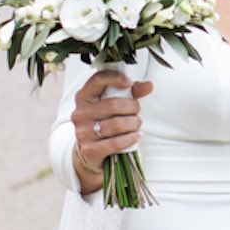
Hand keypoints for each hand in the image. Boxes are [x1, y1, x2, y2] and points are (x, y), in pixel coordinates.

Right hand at [69, 69, 154, 191]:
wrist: (89, 151)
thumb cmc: (103, 122)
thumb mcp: (113, 104)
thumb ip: (130, 93)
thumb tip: (148, 85)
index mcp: (84, 97)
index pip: (98, 80)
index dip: (116, 78)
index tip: (129, 83)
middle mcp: (81, 113)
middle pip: (113, 105)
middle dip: (132, 107)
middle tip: (136, 111)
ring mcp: (83, 132)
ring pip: (117, 124)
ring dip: (133, 124)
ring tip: (136, 124)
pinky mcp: (90, 149)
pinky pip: (116, 142)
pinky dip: (130, 138)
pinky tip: (136, 136)